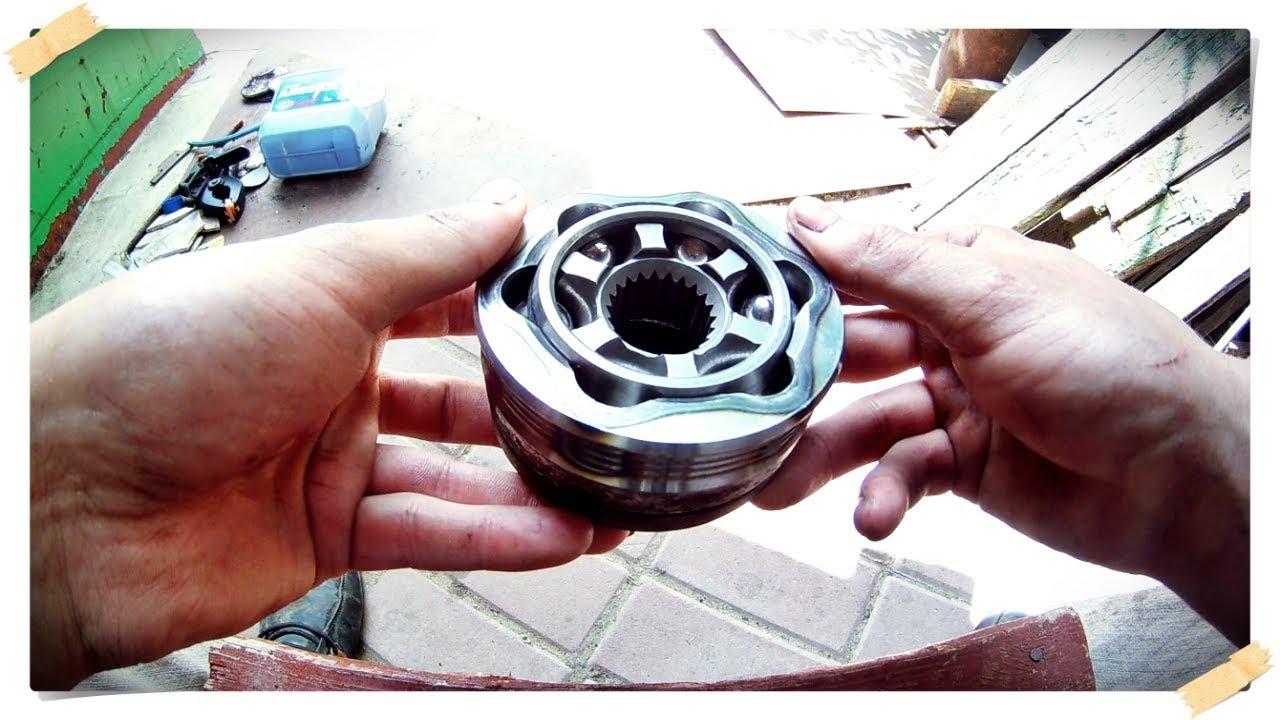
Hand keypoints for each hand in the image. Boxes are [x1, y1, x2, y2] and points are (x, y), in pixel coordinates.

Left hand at [30, 179, 626, 688]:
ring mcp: (329, 467)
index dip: (505, 299)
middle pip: (455, 395)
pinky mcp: (325, 541)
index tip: (576, 302)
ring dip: (532, 485)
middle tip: (602, 413)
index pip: (437, 297)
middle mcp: (330, 386)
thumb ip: (429, 253)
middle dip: (529, 405)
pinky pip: (430, 535)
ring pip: (455, 475)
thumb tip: (509, 205)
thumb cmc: (171, 359)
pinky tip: (562, 535)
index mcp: (322, 308)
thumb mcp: (320, 280)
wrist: (68, 493)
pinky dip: (497, 537)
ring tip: (609, 491)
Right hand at [753, 196, 1249, 643]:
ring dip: (824, 456)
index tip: (736, 312)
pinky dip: (884, 495)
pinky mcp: (964, 464)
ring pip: (866, 423)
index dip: (798, 292)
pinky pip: (903, 475)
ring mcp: (957, 401)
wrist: (1183, 478)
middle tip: (746, 408)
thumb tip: (813, 220)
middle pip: (851, 353)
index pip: (859, 270)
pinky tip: (874, 514)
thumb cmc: (1117, 365)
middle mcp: (953, 333)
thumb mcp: (994, 297)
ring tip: (778, 485)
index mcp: (961, 273)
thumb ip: (893, 265)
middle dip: (799, 384)